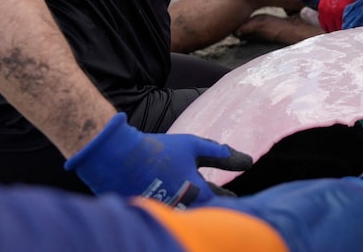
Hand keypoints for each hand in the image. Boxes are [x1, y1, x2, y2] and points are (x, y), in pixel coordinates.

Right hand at [65, 113, 251, 207]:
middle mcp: (181, 208)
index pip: (219, 203)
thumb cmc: (157, 150)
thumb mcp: (192, 147)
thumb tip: (248, 162)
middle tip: (222, 203)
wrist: (115, 157)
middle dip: (213, 207)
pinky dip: (174, 209)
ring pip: (186, 215)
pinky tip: (175, 202)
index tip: (234, 200)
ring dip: (194, 209)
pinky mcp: (147, 212)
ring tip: (199, 202)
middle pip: (204, 212)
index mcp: (195, 193)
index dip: (228, 201)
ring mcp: (163, 213)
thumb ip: (220, 154)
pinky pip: (166, 215)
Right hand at [318, 0, 362, 31]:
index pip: (346, 28)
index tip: (358, 32)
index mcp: (341, 9)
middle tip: (353, 34)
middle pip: (337, 30)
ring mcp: (325, 11)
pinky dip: (329, 26)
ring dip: (336, 30)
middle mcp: (331, 12)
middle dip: (345, 33)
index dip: (353, 32)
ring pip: (329, 29)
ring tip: (345, 31)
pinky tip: (336, 25)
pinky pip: (323, 24)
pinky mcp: (321, 9)